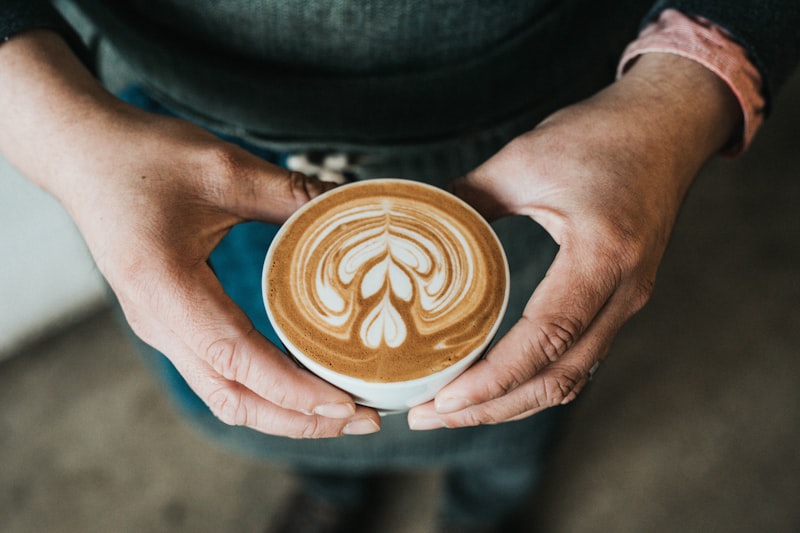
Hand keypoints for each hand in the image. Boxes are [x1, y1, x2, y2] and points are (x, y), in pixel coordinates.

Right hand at [0, 31, 380, 437]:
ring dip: (283, 412)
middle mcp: (158, 323)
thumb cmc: (143, 156)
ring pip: (225, 395)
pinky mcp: (169, 322)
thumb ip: (291, 194)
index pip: (237, 360)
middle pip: (233, 398)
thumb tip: (354, 207)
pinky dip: (264, 391)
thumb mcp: (224, 168)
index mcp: (166, 289)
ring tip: (341, 411)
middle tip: (363, 419)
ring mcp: (160, 328)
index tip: (346, 405)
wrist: (81, 154)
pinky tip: (302, 381)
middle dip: (300, 419)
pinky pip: (218, 374)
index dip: (293, 391)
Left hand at [409, 53, 739, 428]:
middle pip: (558, 377)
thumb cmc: (603, 135)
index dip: (493, 378)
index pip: (547, 338)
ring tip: (453, 409)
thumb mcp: (524, 159)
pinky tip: (495, 382)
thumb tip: (414, 226)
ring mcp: (627, 301)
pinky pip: (578, 358)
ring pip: (570, 377)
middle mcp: (624, 291)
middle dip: (491, 407)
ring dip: (511, 402)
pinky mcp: (619, 300)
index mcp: (603, 256)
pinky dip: (534, 381)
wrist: (668, 124)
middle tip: (429, 415)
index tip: (443, 399)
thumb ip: (467, 198)